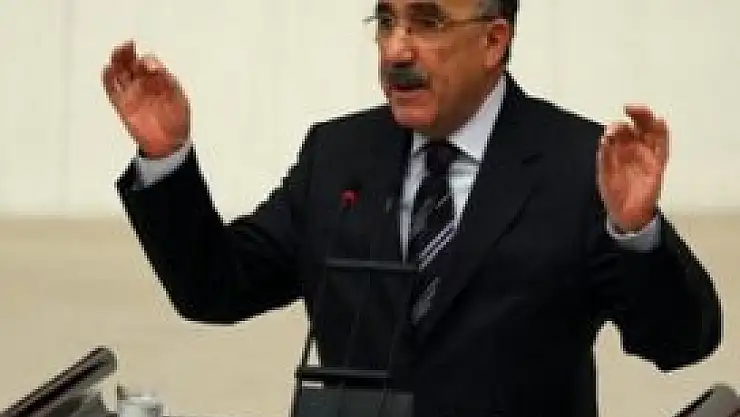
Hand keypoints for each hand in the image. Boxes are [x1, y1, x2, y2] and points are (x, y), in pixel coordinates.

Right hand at [102, 40, 190, 158]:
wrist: (169, 142)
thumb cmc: (176, 120)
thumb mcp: (178, 99)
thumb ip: (169, 83)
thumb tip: (157, 68)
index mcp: (159, 80)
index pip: (150, 63)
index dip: (148, 60)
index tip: (150, 65)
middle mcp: (144, 83)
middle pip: (131, 62)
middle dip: (129, 53)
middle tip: (128, 46)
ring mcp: (132, 93)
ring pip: (120, 72)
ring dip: (117, 60)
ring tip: (117, 53)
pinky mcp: (121, 104)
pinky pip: (111, 89)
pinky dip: (108, 79)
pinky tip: (108, 70)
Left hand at [597, 104, 668, 231]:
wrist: (625, 213)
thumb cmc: (615, 192)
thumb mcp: (604, 173)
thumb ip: (605, 157)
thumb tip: (605, 140)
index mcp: (620, 150)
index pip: (622, 131)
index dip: (617, 126)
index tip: (611, 130)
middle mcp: (635, 149)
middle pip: (639, 126)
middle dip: (635, 115)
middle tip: (629, 108)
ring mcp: (647, 156)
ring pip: (652, 132)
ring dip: (647, 120)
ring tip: (641, 111)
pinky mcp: (657, 165)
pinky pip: (663, 147)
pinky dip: (662, 134)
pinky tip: (659, 123)